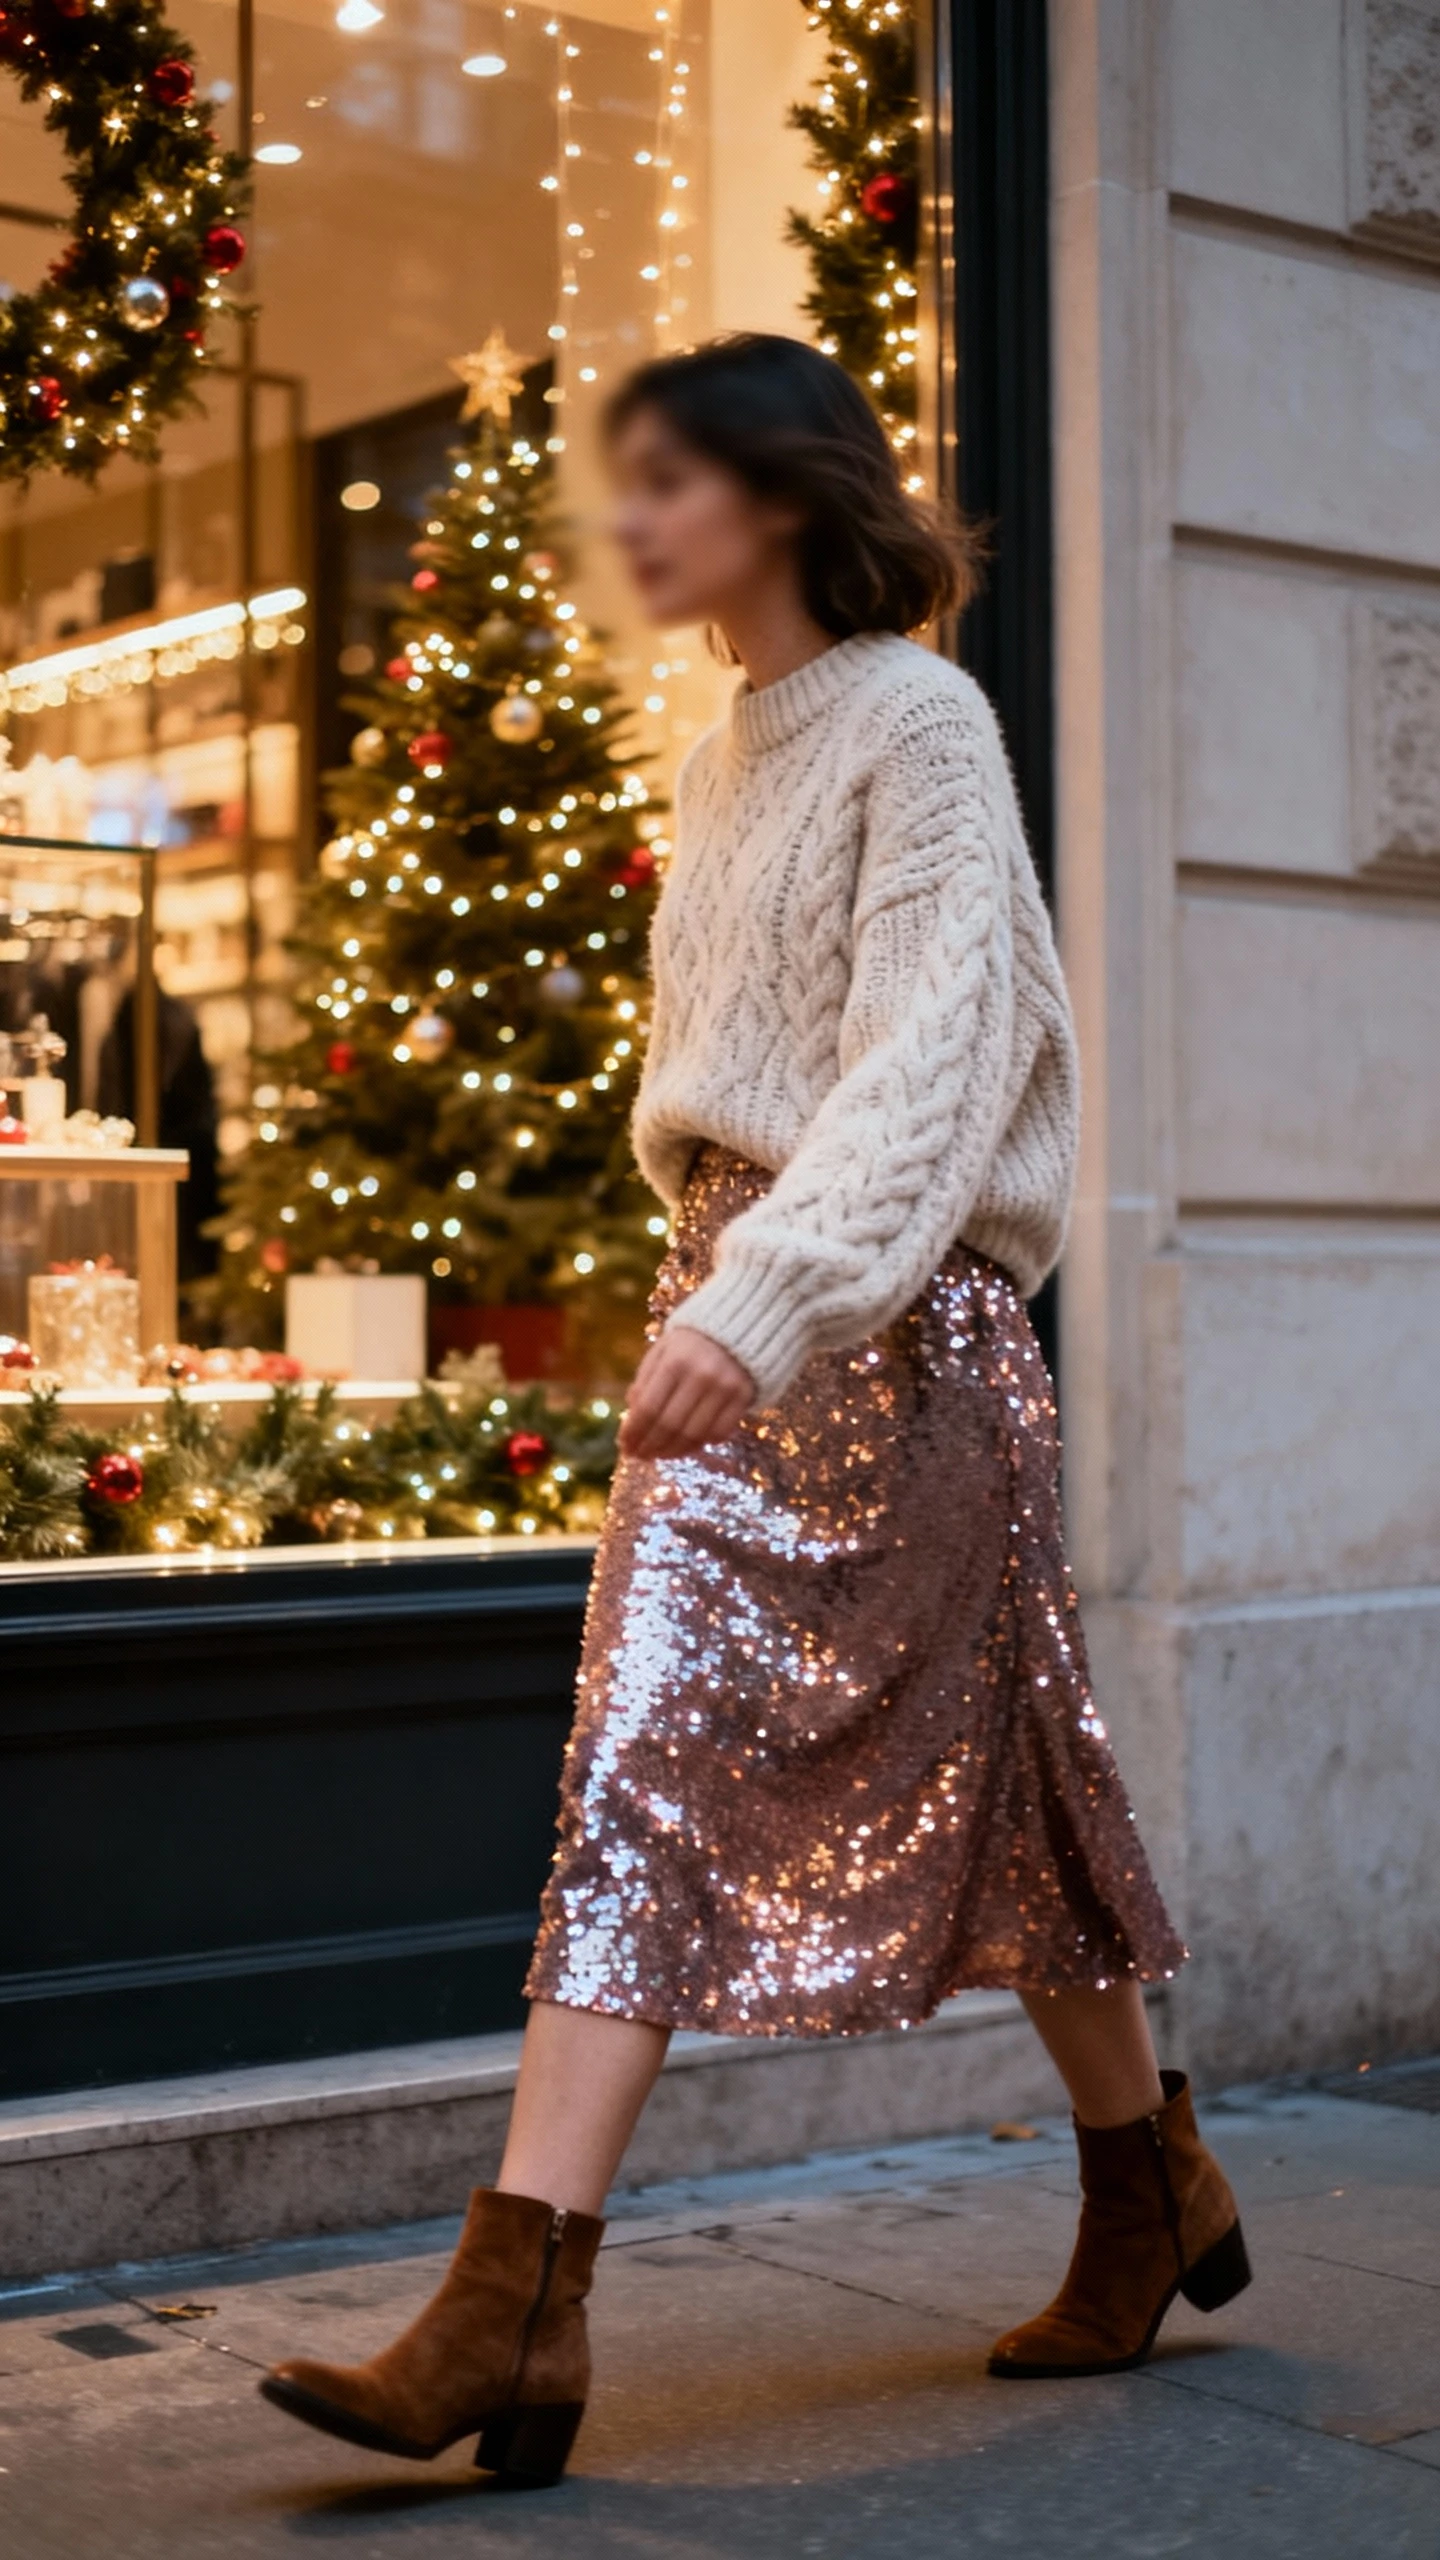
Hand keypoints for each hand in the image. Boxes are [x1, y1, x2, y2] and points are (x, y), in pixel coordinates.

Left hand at [618, 1325, 754, 1459]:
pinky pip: (719, 1433)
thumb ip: (645, 1381)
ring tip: (658, 1454)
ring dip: (672, 1451)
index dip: (634, 1431)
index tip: (624, 1445)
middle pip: (670, 1425)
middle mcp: (701, 1375)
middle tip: (639, 1455)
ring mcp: (725, 1388)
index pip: (648, 1408)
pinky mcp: (744, 1398)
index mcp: (675, 1361)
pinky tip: (686, 1445)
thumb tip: (630, 1418)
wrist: (741, 1325)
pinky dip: (700, 1444)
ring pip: (694, 1435)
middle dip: (650, 1446)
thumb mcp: (662, 1351)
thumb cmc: (692, 1341)